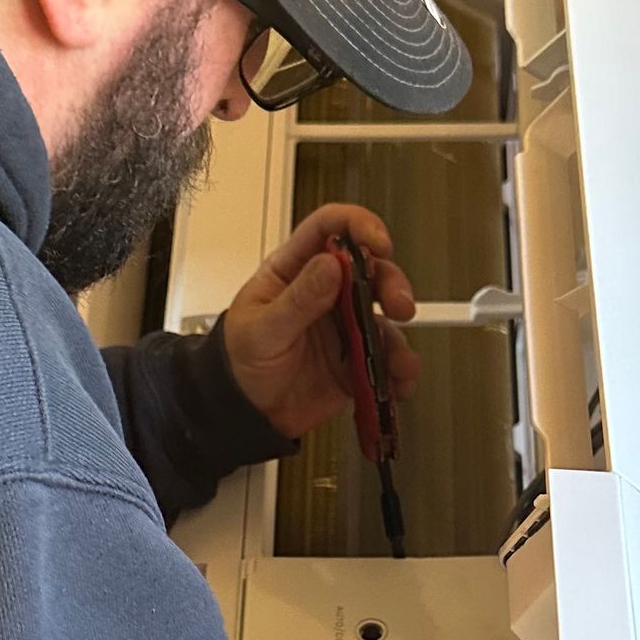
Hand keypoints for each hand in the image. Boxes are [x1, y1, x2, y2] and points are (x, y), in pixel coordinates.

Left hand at [220, 204, 418, 439]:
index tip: (378, 243)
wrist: (246, 413)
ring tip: (397, 360)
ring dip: (399, 336)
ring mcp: (344, 326)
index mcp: (296, 271)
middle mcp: (325, 293)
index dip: (357, 226)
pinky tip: (396, 383)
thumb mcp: (261, 329)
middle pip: (370, 271)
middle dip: (391, 284)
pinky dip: (398, 371)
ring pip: (385, 317)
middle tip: (397, 305)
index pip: (329, 230)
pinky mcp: (356, 359)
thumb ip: (297, 299)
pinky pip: (386, 359)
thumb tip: (329, 265)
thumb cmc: (240, 362)